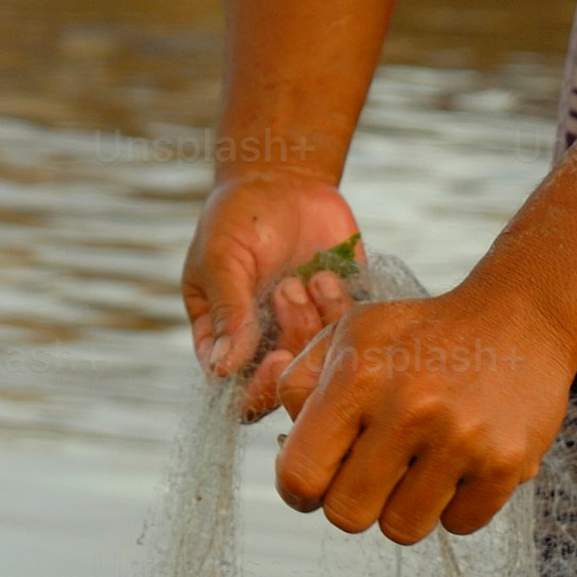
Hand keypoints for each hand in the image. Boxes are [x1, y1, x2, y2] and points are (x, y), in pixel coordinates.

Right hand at [182, 170, 363, 416]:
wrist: (284, 180)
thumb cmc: (239, 217)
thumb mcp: (221, 258)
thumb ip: (228, 312)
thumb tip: (223, 368)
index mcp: (229, 344)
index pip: (240, 396)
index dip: (260, 390)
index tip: (276, 358)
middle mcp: (269, 347)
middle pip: (290, 387)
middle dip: (296, 346)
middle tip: (290, 294)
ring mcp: (310, 333)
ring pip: (326, 363)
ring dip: (318, 323)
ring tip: (307, 276)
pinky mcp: (344, 314)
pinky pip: (355, 334)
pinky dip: (345, 310)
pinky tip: (327, 275)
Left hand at [273, 285, 575, 543]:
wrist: (519, 317)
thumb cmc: (422, 334)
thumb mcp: (351, 335)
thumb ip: (301, 386)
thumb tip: (285, 448)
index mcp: (358, 376)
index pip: (301, 475)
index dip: (299, 490)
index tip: (316, 483)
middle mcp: (408, 407)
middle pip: (347, 515)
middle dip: (354, 501)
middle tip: (376, 471)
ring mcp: (461, 438)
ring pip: (403, 528)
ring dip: (406, 506)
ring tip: (422, 464)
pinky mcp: (506, 463)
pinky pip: (459, 526)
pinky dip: (457, 506)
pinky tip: (462, 464)